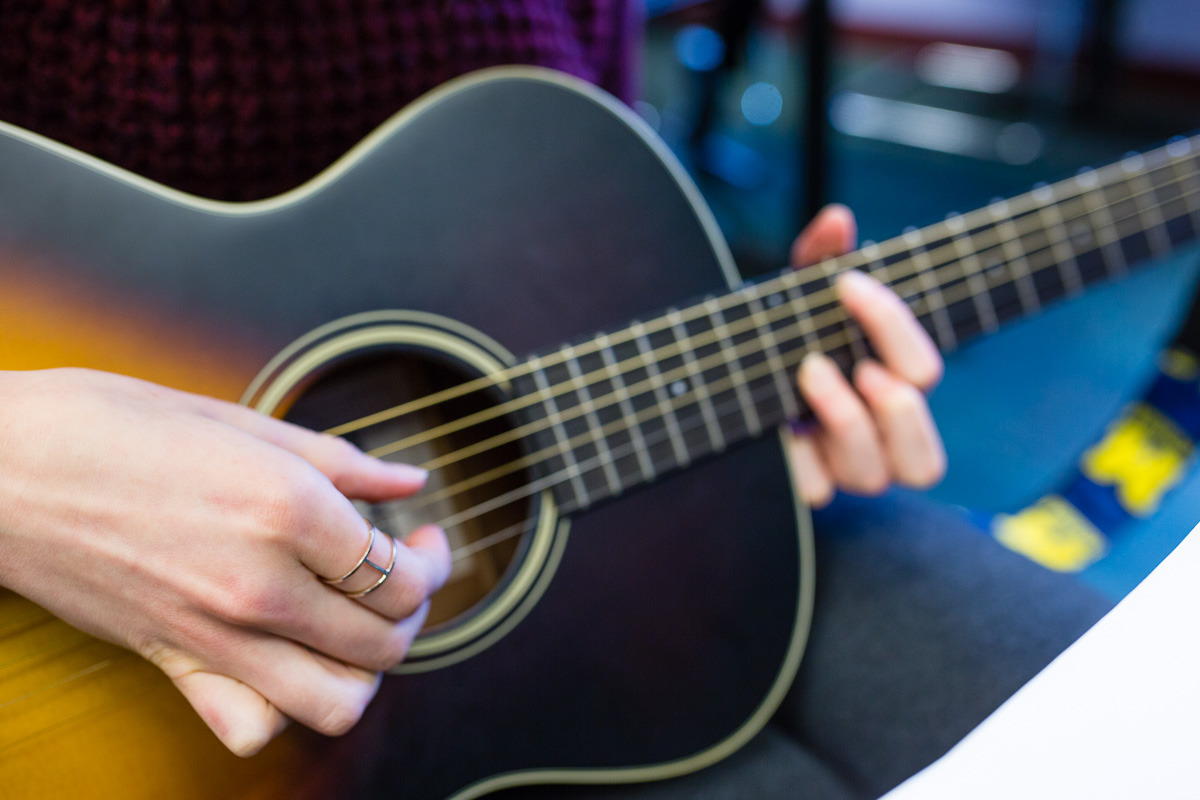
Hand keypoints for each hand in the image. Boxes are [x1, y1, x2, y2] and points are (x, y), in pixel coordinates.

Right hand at [0, 368, 449, 755]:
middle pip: (387, 641)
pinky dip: (284, 710)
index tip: (424, 538)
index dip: (433, 562)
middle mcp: (260, 584)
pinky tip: (286, 659)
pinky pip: (251, 727)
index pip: (403, 577)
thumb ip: (340, 461)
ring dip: (365, 669)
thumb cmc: (108, 424)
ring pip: (338, 701)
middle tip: (404, 571)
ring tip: (357, 623)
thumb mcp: (238, 420)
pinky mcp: (172, 661)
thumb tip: (408, 481)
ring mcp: (214, 634)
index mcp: (287, 509)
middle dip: (414, 610)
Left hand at [786, 205, 946, 507]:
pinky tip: (777, 421)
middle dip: (897, 406)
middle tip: (858, 363)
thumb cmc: (777, 334)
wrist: (720, 374)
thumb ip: (819, 258)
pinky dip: (798, 457)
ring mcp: (838, 468)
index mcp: (891, 387)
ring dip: (848, 421)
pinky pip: (814, 489)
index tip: (846, 283)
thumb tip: (837, 218)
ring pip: (873, 477)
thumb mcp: (795, 294)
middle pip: (925, 462)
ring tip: (810, 373)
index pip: (923, 372)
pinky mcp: (799, 483)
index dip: (894, 326)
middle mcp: (875, 439)